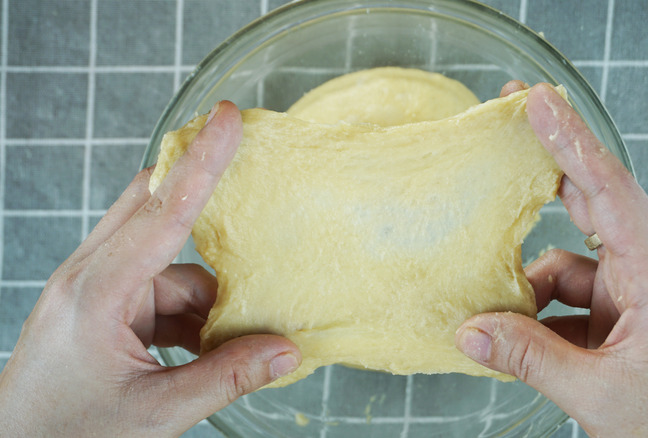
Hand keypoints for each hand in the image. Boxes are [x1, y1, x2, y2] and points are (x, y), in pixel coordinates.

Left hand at [0, 101, 300, 436]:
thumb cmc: (68, 435)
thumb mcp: (155, 414)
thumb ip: (227, 378)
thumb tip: (288, 351)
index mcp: (97, 292)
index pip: (161, 212)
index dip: (202, 161)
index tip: (228, 118)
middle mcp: (91, 275)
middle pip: (155, 209)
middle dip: (205, 200)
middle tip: (253, 184)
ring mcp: (94, 287)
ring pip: (167, 259)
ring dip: (205, 291)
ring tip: (229, 337)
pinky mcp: (102, 303)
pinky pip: (160, 287)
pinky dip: (191, 311)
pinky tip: (205, 346)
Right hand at [456, 82, 647, 435]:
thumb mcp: (599, 395)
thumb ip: (528, 359)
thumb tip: (468, 333)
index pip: (610, 192)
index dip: (570, 142)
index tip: (537, 100)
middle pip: (592, 204)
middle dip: (547, 169)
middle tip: (508, 125)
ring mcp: (637, 297)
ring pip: (569, 265)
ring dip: (529, 284)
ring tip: (493, 314)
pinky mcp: (624, 321)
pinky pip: (571, 300)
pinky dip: (539, 315)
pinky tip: (515, 339)